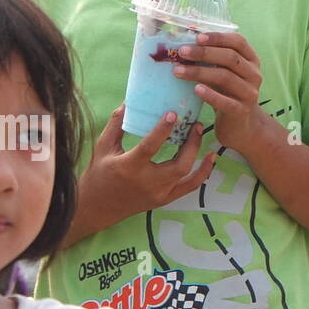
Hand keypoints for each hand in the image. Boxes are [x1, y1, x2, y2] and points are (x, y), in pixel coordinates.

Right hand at [77, 104, 216, 230]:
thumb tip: (129, 101)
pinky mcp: (164, 199)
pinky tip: (210, 158)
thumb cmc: (99, 173)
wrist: (98, 207)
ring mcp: (158, 193)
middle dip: (191, 143)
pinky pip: (189, 187)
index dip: (163, 131)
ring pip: (187, 175)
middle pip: (179, 164)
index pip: (150, 148)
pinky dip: (203, 173)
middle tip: (195, 123)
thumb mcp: (103, 146)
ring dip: (198, 154)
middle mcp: (147, 183)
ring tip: (200, 134)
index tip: (173, 114)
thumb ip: (116, 124)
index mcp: (129, 167)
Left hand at [173, 31, 266, 149]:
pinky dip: (210, 94)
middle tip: (181, 52)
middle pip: (230, 58)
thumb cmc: (226, 94)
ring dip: (200, 72)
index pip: (238, 41)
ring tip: (178, 71)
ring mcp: (250, 93)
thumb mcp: (222, 73)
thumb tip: (183, 46)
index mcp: (251, 60)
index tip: (197, 37)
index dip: (218, 37)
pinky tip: (195, 89)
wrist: (240, 126)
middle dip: (204, 53)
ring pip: (225, 77)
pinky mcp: (242, 111)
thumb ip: (211, 60)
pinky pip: (225, 101)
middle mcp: (254, 74)